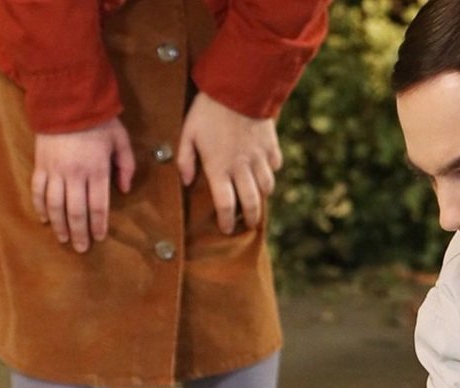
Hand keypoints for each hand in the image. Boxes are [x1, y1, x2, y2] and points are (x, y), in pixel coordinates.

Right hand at [31, 118, 135, 252]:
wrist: (66, 99)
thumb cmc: (98, 120)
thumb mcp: (121, 139)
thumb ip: (126, 165)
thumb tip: (125, 190)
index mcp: (97, 170)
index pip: (98, 205)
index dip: (99, 225)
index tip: (100, 237)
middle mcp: (75, 174)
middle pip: (76, 211)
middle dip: (79, 232)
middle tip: (81, 248)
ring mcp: (55, 170)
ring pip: (55, 205)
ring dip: (59, 225)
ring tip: (63, 239)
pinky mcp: (40, 164)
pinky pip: (37, 190)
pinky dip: (40, 206)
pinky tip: (44, 219)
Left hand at [176, 92, 281, 234]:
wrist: (238, 86)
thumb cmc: (207, 110)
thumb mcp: (188, 132)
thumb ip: (184, 159)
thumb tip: (185, 182)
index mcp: (219, 167)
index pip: (225, 204)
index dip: (226, 220)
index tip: (226, 228)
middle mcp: (242, 167)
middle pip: (251, 203)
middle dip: (250, 219)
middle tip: (248, 225)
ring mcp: (259, 157)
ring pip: (267, 187)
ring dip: (262, 196)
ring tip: (257, 199)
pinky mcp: (271, 145)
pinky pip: (275, 165)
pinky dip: (270, 171)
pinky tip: (264, 170)